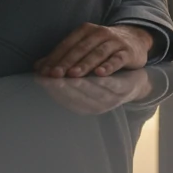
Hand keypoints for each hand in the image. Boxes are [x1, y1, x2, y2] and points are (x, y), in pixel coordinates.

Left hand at [34, 23, 152, 77]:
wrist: (135, 39)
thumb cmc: (103, 46)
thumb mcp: (83, 47)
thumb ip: (62, 57)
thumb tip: (37, 68)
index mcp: (85, 30)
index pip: (67, 44)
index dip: (55, 58)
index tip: (44, 72)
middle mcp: (100, 33)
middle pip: (80, 48)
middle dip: (66, 62)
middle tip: (55, 75)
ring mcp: (115, 41)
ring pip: (98, 53)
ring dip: (85, 64)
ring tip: (73, 74)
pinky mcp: (128, 51)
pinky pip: (117, 59)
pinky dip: (109, 66)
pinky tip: (100, 74)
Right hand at [35, 68, 152, 114]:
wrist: (136, 80)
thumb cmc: (103, 78)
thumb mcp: (82, 76)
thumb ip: (63, 73)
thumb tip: (37, 67)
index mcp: (84, 105)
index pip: (64, 98)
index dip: (52, 88)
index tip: (40, 77)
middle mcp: (96, 106)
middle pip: (77, 97)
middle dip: (63, 87)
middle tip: (50, 77)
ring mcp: (111, 99)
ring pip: (95, 92)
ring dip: (82, 85)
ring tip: (70, 75)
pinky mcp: (124, 89)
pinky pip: (114, 85)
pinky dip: (105, 80)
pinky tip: (97, 72)